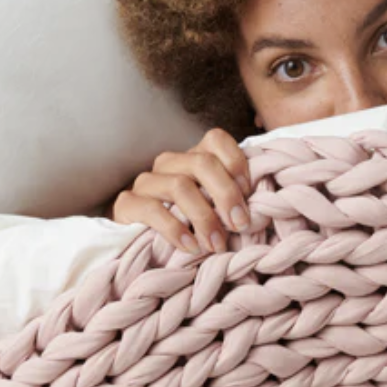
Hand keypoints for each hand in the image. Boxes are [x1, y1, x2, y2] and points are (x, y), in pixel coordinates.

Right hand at [110, 127, 251, 255]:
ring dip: (204, 217)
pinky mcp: (127, 204)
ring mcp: (146, 182)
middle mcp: (169, 164)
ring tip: (216, 244)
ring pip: (180, 186)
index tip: (250, 193)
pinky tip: (191, 247)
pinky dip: (176, 230)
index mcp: (192, 159)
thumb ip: (230, 202)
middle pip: (202, 163)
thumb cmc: (187, 228)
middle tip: (240, 225)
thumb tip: (259, 208)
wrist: (138, 244)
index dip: (236, 162)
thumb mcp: (213, 211)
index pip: (216, 140)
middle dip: (226, 195)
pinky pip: (153, 210)